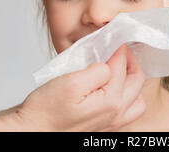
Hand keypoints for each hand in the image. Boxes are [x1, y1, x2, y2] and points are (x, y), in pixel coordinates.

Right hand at [15, 44, 145, 130]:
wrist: (32, 131)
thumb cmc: (46, 111)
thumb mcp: (72, 83)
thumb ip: (97, 70)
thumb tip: (109, 63)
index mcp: (111, 101)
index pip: (123, 66)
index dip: (118, 48)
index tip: (113, 37)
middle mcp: (116, 114)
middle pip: (137, 80)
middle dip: (130, 60)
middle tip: (117, 49)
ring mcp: (112, 122)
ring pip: (137, 97)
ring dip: (131, 79)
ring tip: (117, 68)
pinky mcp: (104, 126)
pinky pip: (128, 109)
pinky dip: (127, 94)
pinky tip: (111, 86)